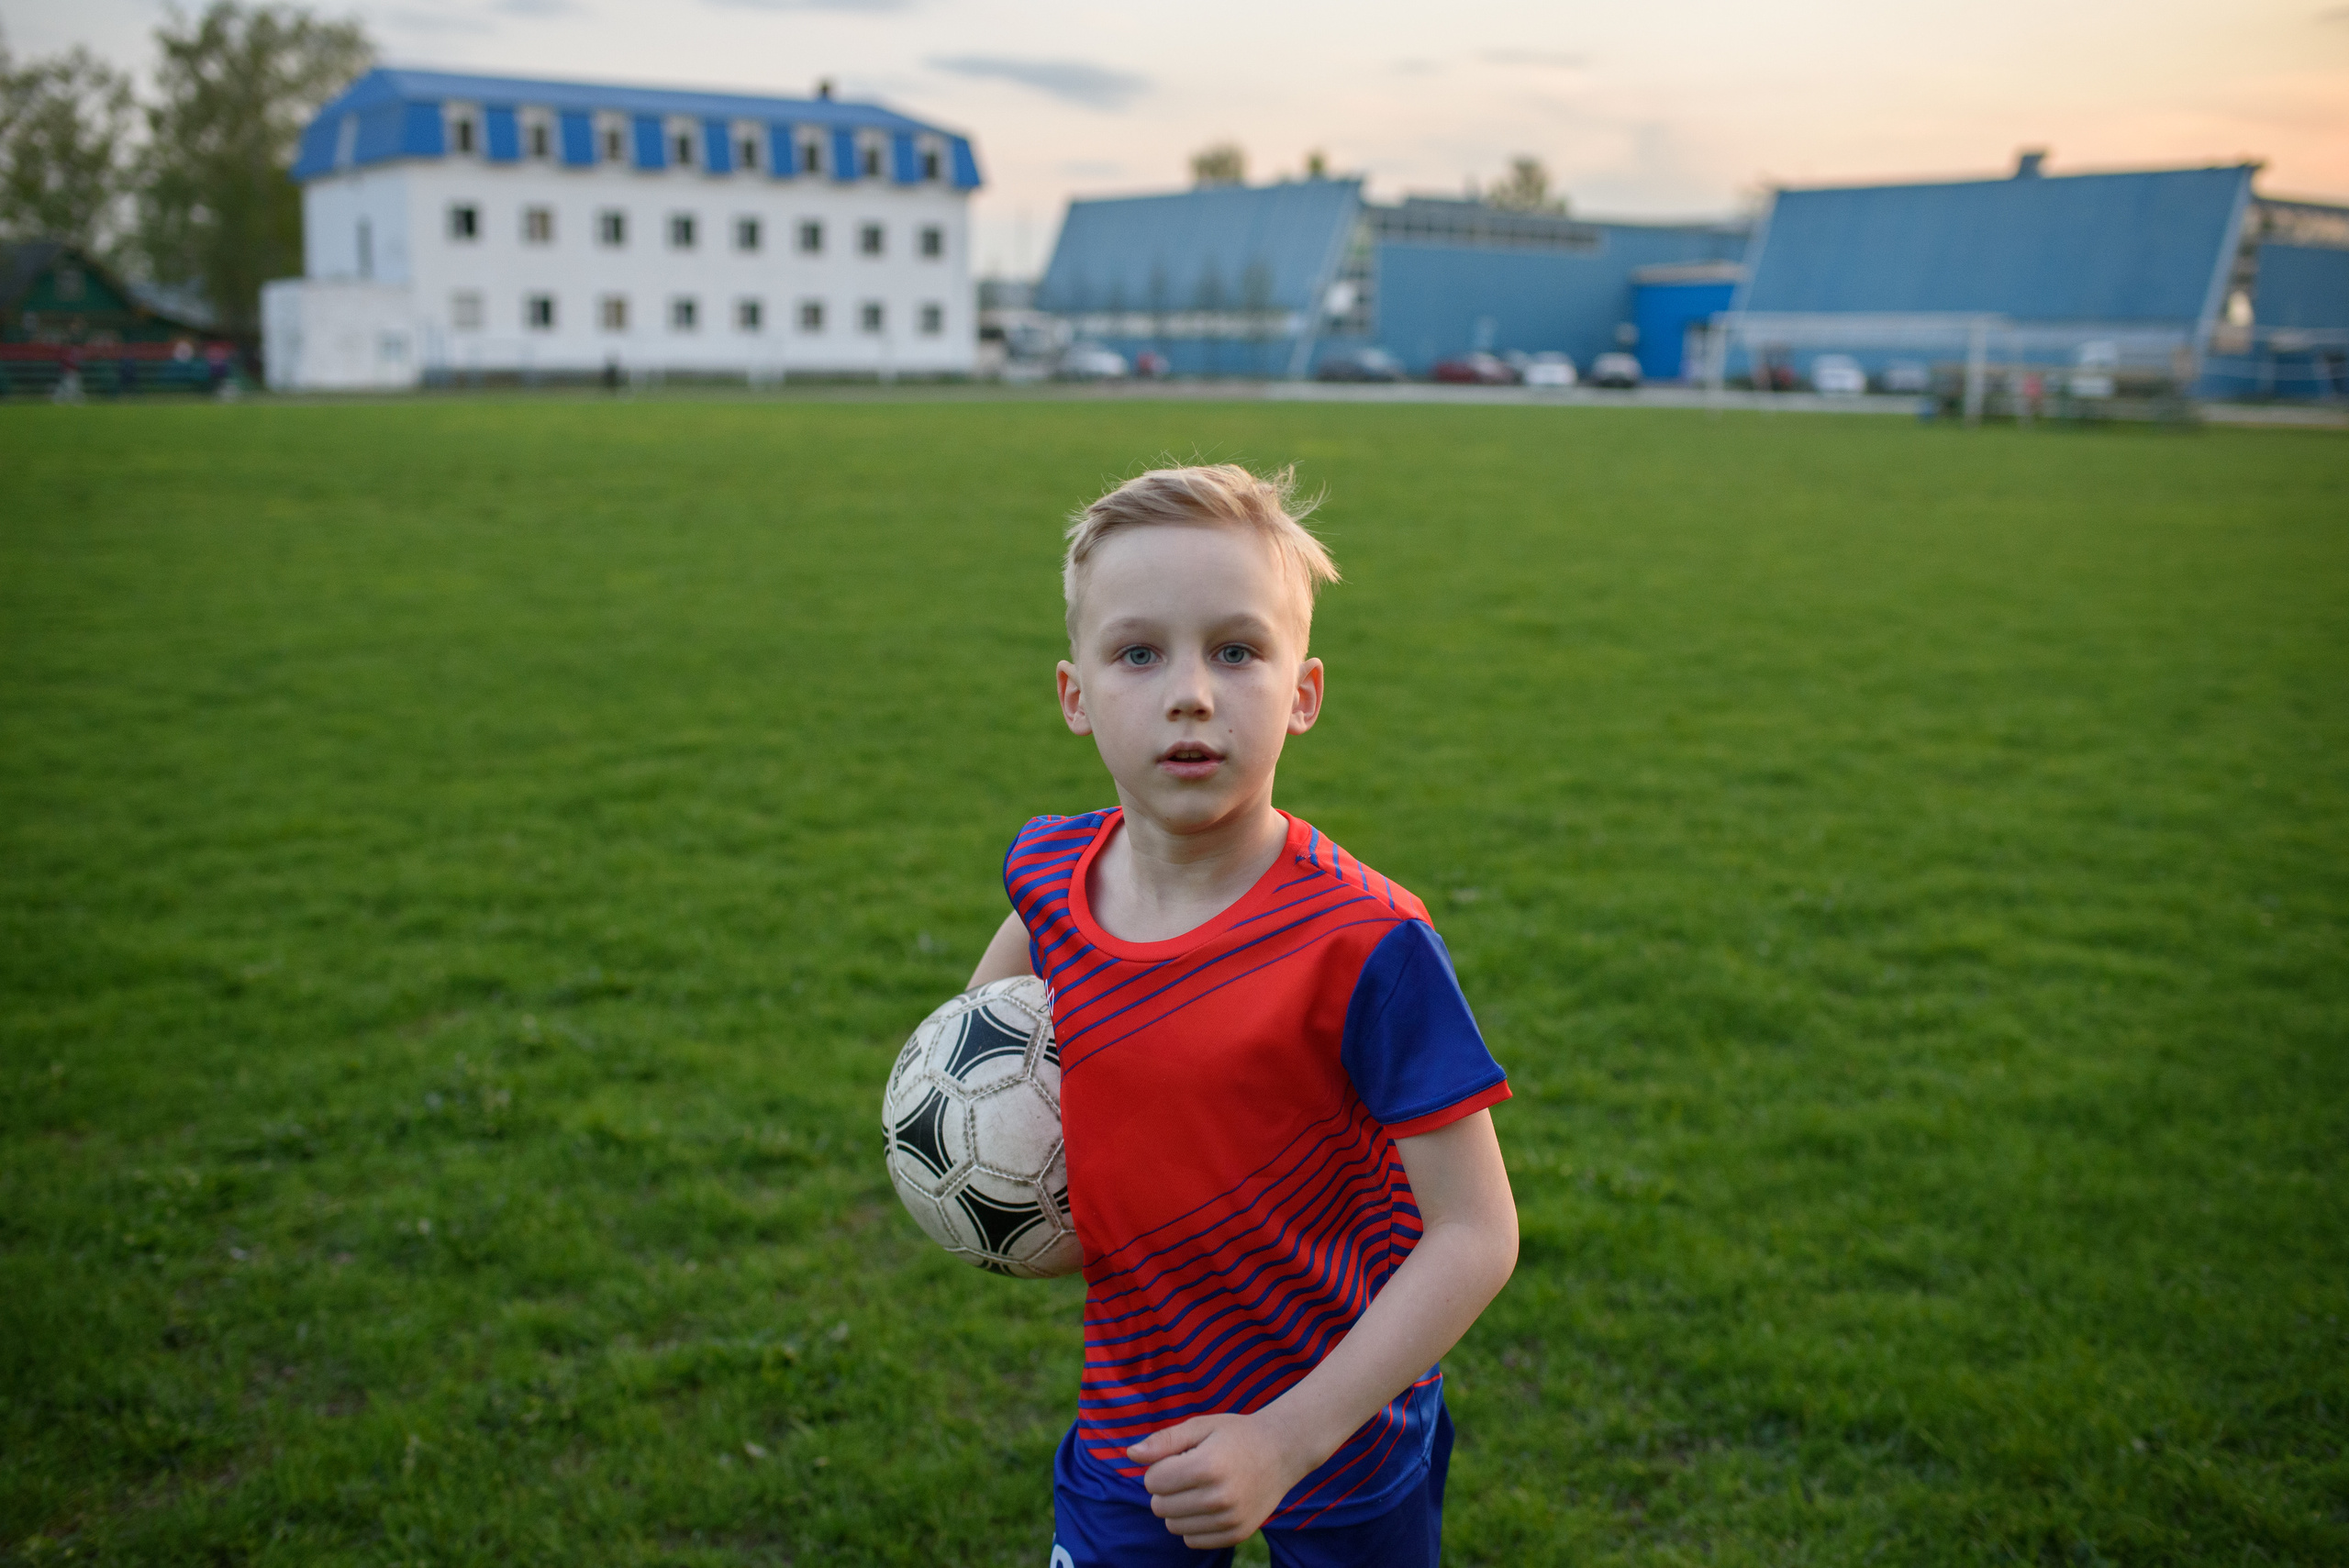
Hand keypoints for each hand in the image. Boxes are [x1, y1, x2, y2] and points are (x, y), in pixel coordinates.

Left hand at [1129, 1411, 1302, 1547]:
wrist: (1282, 1451)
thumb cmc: (1236, 1435)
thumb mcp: (1200, 1426)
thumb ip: (1164, 1441)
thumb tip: (1130, 1454)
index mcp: (1207, 1466)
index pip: (1153, 1481)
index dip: (1159, 1467)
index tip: (1180, 1457)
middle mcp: (1219, 1498)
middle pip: (1160, 1506)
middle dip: (1166, 1488)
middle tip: (1189, 1472)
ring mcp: (1230, 1520)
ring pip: (1173, 1526)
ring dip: (1177, 1508)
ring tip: (1200, 1487)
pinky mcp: (1236, 1534)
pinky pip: (1192, 1540)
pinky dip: (1192, 1524)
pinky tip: (1208, 1504)